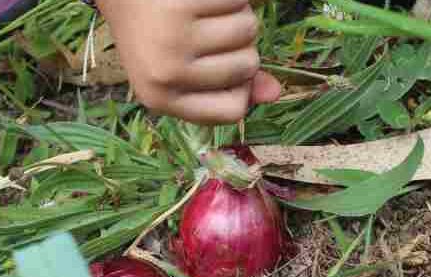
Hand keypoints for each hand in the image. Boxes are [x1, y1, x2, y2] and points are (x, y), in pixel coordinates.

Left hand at [95, 0, 280, 123]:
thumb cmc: (154, 31)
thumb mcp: (180, 68)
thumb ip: (228, 85)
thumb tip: (276, 92)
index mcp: (161, 99)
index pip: (233, 111)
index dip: (240, 88)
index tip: (224, 67)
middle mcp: (165, 73)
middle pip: (247, 66)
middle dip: (241, 45)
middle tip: (209, 29)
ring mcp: (172, 37)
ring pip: (248, 29)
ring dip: (239, 14)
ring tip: (206, 10)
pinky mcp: (181, 3)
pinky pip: (238, 1)